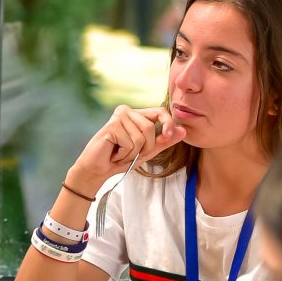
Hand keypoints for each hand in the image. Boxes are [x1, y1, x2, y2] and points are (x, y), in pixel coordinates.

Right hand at [65, 104, 187, 196]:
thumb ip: (164, 141)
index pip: (160, 111)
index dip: (168, 123)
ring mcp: (118, 117)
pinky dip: (125, 154)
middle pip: (151, 127)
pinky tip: (114, 153)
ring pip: (141, 137)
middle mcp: (126, 111)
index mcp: (136, 114)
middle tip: (131, 153)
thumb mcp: (148, 150)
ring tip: (121, 153)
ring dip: (134, 152)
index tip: (169, 136)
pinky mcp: (111, 126)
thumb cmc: (120, 159)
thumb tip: (183, 131)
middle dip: (146, 147)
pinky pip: (130, 143)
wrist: (98, 170)